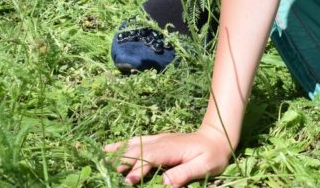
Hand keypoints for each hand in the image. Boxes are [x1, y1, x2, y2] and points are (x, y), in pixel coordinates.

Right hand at [105, 126, 233, 186]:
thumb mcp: (204, 167)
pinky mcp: (158, 140)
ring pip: (134, 144)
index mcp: (171, 149)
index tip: (127, 180)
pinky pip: (137, 141)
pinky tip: (111, 148)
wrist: (217, 137)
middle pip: (137, 150)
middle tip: (105, 170)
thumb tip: (166, 183)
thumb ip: (184, 174)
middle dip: (121, 161)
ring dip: (119, 151)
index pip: (149, 158)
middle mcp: (161, 142)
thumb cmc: (213, 155)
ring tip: (102, 157)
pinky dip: (123, 144)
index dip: (137, 169)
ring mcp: (159, 139)